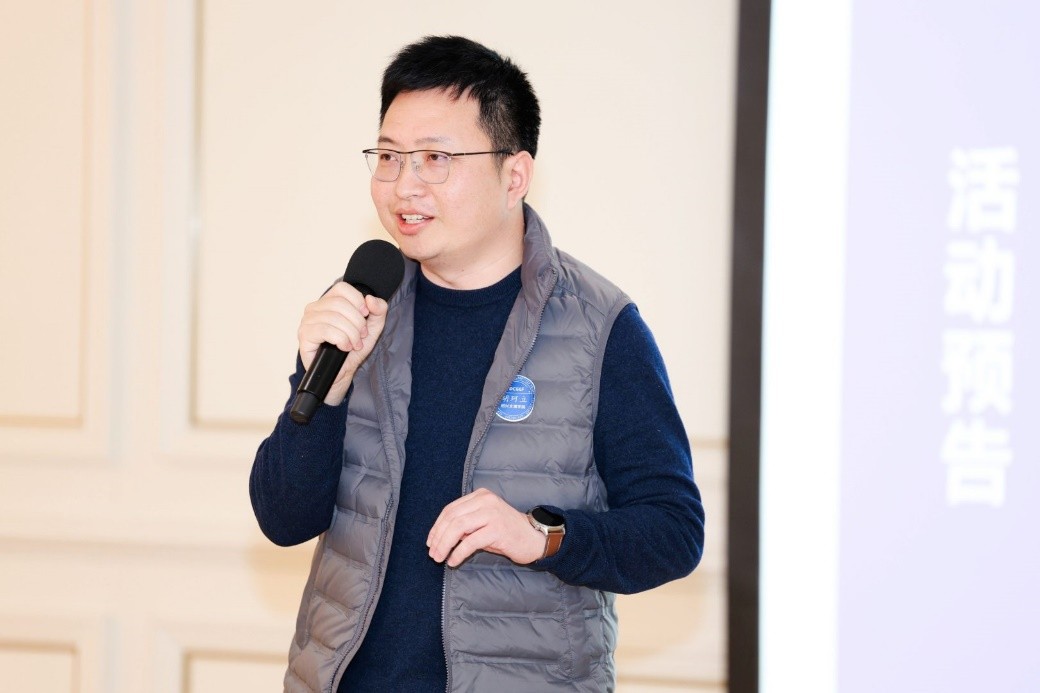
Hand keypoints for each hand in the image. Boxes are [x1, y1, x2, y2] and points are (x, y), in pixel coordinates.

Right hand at [297, 283, 388, 404]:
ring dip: (351, 333)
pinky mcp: (304, 336)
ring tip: (354, 344)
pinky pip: (325, 330)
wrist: (341, 373)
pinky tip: (344, 347)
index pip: (342, 288)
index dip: (357, 300)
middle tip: (361, 336)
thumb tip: (370, 298)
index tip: (365, 315)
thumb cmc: (353, 349)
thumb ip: (379, 310)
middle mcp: (315, 308)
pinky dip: (341, 339)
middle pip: (340, 303)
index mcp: (329, 301)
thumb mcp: (372, 327)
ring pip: (334, 317)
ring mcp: (307, 321)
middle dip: (357, 322)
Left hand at [427, 488, 546, 566]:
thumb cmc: (506, 532)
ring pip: (458, 528)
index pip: (451, 509)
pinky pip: (471, 542)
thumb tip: (440, 536)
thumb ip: (465, 523)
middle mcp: (486, 500)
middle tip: (433, 554)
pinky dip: (458, 553)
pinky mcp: (498, 529)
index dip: (437, 526)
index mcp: (480, 495)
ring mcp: (492, 513)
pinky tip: (453, 561)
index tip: (430, 542)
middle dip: (438, 537)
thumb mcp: (483, 522)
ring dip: (445, 545)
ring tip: (439, 558)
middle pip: (452, 518)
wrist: (535, 539)